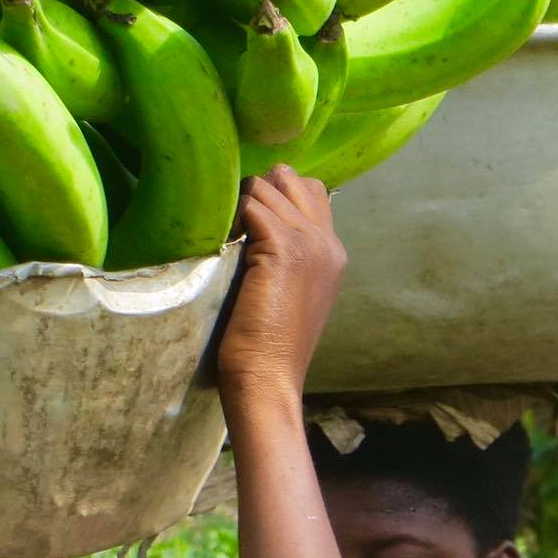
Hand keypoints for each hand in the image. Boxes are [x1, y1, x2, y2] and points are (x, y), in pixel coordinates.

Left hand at [216, 166, 347, 403]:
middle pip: (292, 179)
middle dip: (259, 190)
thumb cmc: (269, 345)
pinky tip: (223, 244)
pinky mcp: (285, 249)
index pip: (311, 191)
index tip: (250, 221)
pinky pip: (252, 205)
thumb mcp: (291, 292)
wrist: (268, 378)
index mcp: (333, 252)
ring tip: (227, 237)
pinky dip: (232, 216)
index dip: (277, 195)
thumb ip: (288, 255)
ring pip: (268, 187)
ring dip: (241, 204)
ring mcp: (310, 243)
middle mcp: (328, 242)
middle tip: (235, 224)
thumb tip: (255, 221)